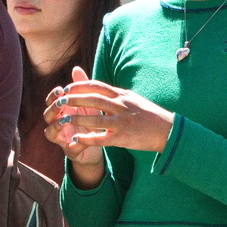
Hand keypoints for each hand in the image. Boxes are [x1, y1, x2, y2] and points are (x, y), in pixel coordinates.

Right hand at [43, 66, 106, 166]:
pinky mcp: (71, 152)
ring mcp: (62, 139)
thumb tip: (76, 68)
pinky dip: (74, 145)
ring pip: (50, 133)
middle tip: (61, 102)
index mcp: (61, 111)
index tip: (60, 89)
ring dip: (56, 126)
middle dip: (52, 108)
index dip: (52, 96)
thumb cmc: (91, 119)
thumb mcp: (89, 102)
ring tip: (65, 120)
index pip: (50, 102)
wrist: (100, 142)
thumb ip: (82, 87)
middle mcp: (57, 124)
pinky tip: (79, 139)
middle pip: (47, 116)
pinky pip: (69, 149)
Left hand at [52, 77, 174, 154]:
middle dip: (74, 99)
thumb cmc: (149, 115)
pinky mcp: (123, 137)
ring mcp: (122, 122)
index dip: (80, 86)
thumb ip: (116, 94)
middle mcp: (121, 106)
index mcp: (123, 95)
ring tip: (65, 119)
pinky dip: (88, 139)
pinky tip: (77, 139)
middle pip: (93, 99)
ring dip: (77, 118)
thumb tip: (100, 88)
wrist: (167, 131)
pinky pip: (101, 138)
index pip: (97, 86)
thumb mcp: (133, 99)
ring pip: (94, 118)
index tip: (68, 87)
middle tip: (60, 100)